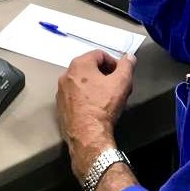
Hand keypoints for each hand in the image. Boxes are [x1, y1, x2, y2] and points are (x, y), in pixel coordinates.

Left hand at [56, 49, 135, 180]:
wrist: (88, 136)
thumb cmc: (103, 107)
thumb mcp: (122, 82)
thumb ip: (127, 66)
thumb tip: (129, 58)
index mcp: (80, 64)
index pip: (100, 54)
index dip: (113, 62)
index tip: (120, 73)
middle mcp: (67, 74)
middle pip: (89, 67)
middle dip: (103, 73)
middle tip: (115, 85)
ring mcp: (61, 91)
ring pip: (81, 81)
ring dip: (93, 85)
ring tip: (105, 97)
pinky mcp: (60, 106)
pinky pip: (74, 95)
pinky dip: (84, 97)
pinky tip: (94, 107)